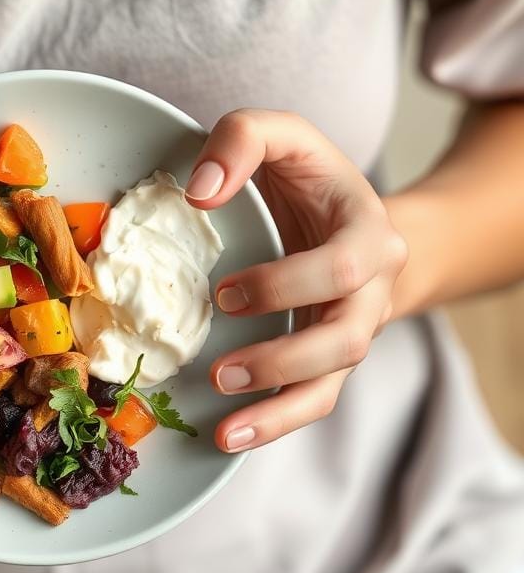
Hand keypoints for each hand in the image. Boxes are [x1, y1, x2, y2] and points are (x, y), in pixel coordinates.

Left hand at [184, 109, 407, 452]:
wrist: (338, 210)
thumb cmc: (304, 175)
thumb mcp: (281, 135)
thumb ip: (242, 138)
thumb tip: (199, 193)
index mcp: (367, 233)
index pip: (346, 267)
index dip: (288, 285)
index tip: (225, 290)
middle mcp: (372, 290)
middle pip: (346, 338)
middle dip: (283, 357)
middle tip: (220, 368)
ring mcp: (351, 328)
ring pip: (332, 383)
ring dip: (278, 408)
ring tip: (224, 428)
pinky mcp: (326, 357)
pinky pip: (312, 400)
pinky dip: (274, 423)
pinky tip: (229, 437)